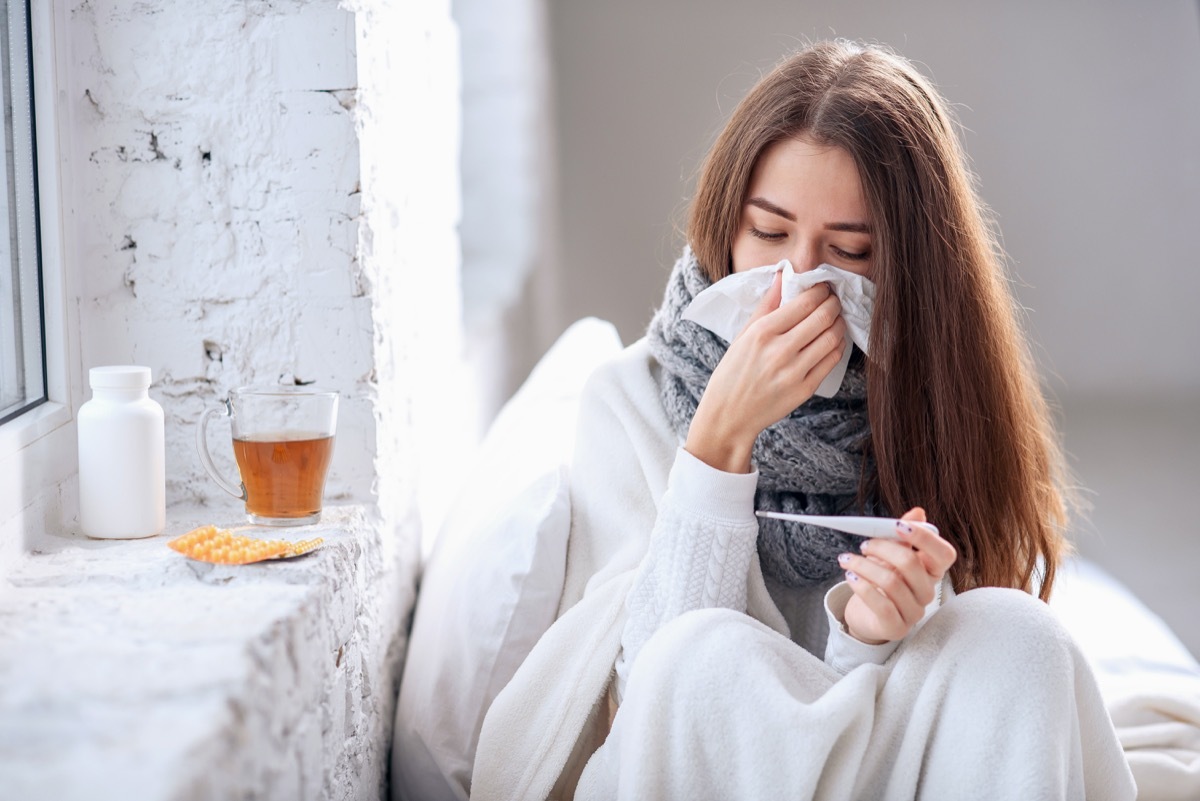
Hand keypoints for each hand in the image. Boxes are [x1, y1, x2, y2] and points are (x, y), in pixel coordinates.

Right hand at [685, 270, 847, 472]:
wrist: (729, 415)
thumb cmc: (733, 372)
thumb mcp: (742, 335)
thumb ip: (766, 305)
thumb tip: (783, 275)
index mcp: (762, 332)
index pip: (805, 302)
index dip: (821, 290)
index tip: (823, 287)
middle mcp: (779, 350)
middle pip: (823, 317)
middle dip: (834, 303)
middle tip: (834, 300)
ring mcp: (794, 372)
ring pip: (832, 337)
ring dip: (839, 323)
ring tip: (835, 319)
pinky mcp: (804, 389)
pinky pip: (831, 360)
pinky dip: (837, 346)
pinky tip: (832, 340)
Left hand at [839, 507, 957, 644]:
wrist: (866, 614)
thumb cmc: (881, 580)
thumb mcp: (891, 555)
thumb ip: (903, 535)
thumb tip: (918, 512)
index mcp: (932, 571)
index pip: (945, 554)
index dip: (924, 537)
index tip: (897, 524)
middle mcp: (928, 592)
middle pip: (912, 563)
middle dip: (883, 548)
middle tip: (864, 545)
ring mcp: (914, 612)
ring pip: (892, 582)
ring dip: (864, 566)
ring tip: (847, 560)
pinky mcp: (897, 628)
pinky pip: (882, 605)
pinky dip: (862, 587)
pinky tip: (850, 577)